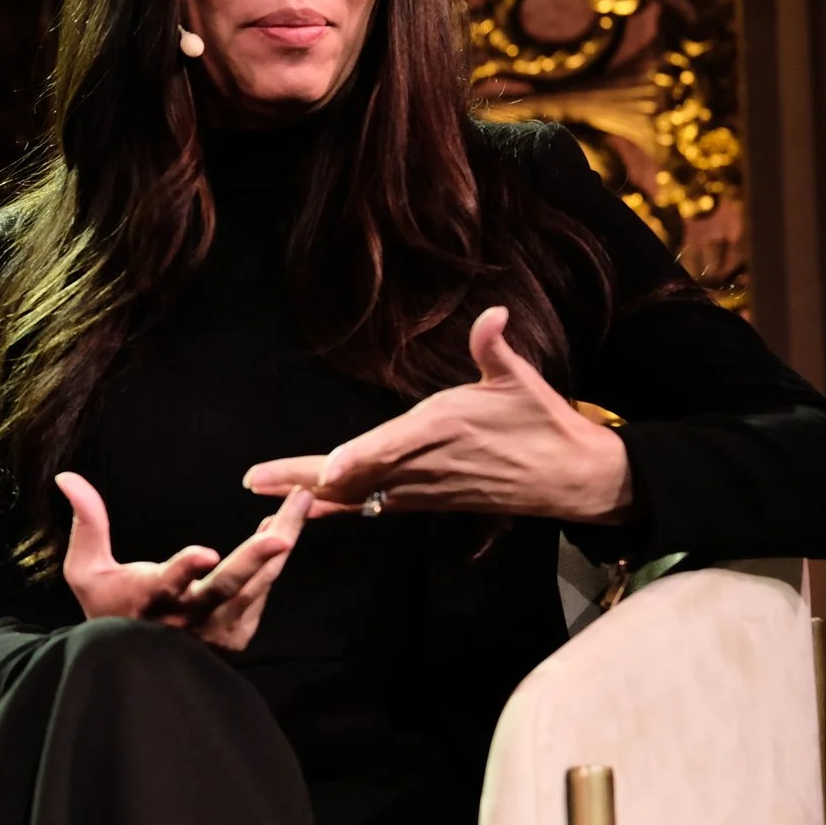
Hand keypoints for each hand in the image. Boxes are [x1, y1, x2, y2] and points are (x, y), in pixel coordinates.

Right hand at [57, 471, 310, 651]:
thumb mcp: (86, 570)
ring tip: (300, 505)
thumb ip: (87, 523)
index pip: (168, 584)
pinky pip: (261, 595)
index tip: (206, 552)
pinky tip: (281, 531)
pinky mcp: (237, 636)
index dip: (186, 568)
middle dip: (255, 559)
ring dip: (279, 544)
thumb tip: (68, 477)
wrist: (135, 668)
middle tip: (282, 532)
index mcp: (149, 600)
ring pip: (256, 587)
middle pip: (226, 589)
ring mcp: (217, 632)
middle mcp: (187, 619)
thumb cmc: (108, 611)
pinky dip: (273, 563)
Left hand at [243, 306, 633, 522]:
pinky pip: (374, 505)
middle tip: (253, 478)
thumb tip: (495, 314)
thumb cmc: (543, 422)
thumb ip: (495, 347)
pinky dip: (339, 506)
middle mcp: (425, 464)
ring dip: (311, 494)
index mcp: (443, 429)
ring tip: (263, 492)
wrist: (573, 479)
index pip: (391, 447)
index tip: (324, 473)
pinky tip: (307, 510)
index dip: (357, 460)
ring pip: (358, 494)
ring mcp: (424, 488)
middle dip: (303, 477)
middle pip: (356, 475)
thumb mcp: (520, 380)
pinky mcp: (427, 501)